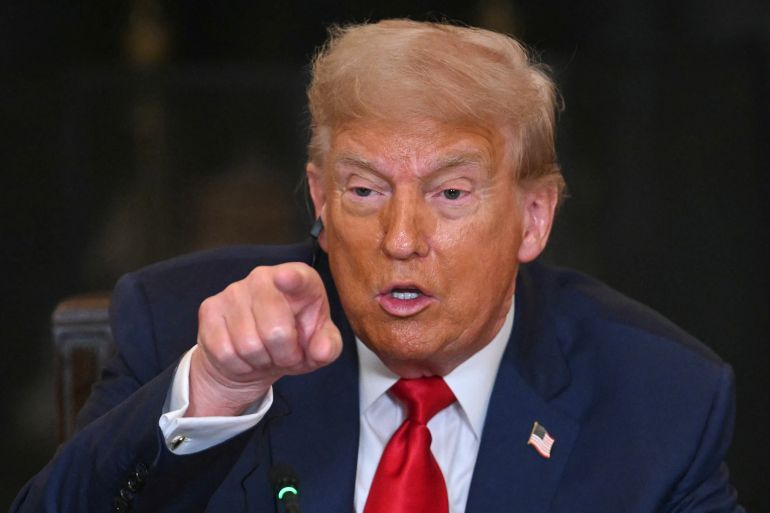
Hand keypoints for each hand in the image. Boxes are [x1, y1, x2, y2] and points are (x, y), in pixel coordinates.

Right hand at [187, 262, 341, 416]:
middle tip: (286, 354)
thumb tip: (322, 349)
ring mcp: (234, 291)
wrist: (253, 358)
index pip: (297, 277)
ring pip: (249, 345)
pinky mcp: (210, 309)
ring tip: (266, 353)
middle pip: (275, 330)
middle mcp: (264, 277)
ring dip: (261, 360)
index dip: (291, 279)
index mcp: (300, 280)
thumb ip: (328, 347)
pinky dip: (240, 364)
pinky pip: (225, 351)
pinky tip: (245, 356)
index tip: (285, 278)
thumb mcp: (319, 348)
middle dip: (284, 354)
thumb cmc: (293, 344)